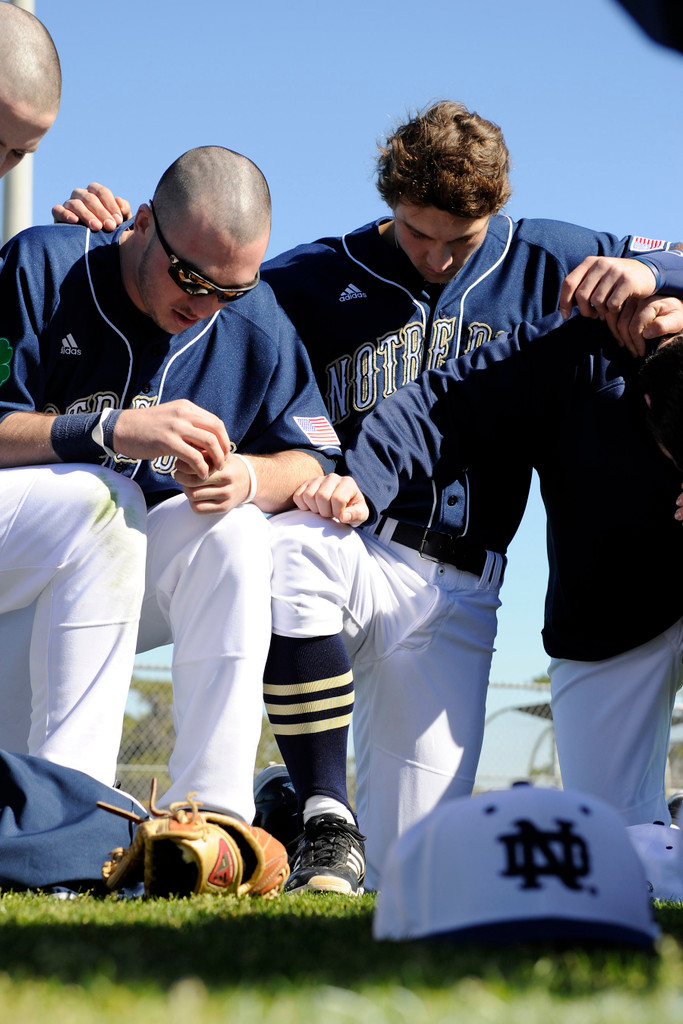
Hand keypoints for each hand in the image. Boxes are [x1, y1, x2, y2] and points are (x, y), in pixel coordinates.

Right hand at [52, 182, 131, 231]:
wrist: (95, 250)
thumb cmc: (110, 233)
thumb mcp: (121, 223)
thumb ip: (124, 211)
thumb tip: (120, 202)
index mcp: (95, 194)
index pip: (101, 192)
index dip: (111, 204)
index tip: (119, 220)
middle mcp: (81, 196)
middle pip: (88, 197)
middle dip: (101, 212)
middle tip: (110, 226)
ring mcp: (69, 204)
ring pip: (75, 203)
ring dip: (86, 214)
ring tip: (97, 227)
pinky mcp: (58, 215)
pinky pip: (58, 210)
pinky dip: (65, 214)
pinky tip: (74, 221)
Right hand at [113, 400, 229, 477]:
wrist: (121, 428)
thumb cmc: (146, 427)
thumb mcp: (170, 418)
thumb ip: (188, 425)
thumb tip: (206, 440)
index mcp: (186, 407)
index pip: (215, 422)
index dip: (224, 439)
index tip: (223, 453)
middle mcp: (183, 413)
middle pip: (217, 430)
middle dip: (224, 449)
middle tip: (222, 463)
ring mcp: (175, 427)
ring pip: (209, 443)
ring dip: (216, 459)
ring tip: (214, 470)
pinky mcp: (167, 441)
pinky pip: (194, 456)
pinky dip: (201, 468)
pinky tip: (200, 475)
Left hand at [172, 452, 252, 513]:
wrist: (248, 480)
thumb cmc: (228, 465)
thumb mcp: (219, 455)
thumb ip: (204, 454)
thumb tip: (182, 455)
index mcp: (224, 468)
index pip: (196, 469)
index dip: (183, 467)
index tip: (179, 464)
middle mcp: (226, 484)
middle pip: (191, 484)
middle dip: (181, 479)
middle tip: (179, 475)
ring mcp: (226, 498)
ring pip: (193, 497)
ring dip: (186, 490)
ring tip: (188, 485)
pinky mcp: (224, 508)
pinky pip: (198, 509)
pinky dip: (192, 502)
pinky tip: (196, 496)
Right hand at [293, 473, 368, 524]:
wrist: (343, 505)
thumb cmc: (352, 510)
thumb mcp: (361, 515)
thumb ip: (356, 515)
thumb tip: (343, 516)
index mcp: (348, 483)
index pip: (337, 499)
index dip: (337, 512)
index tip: (340, 516)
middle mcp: (333, 477)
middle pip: (321, 497)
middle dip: (325, 512)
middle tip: (330, 514)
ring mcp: (318, 479)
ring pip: (308, 496)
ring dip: (314, 509)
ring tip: (322, 511)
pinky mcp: (306, 484)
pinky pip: (298, 496)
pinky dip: (303, 506)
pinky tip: (312, 508)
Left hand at [560, 255, 657, 322]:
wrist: (647, 272)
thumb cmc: (617, 280)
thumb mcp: (598, 276)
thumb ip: (582, 285)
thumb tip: (564, 306)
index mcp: (590, 262)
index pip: (568, 283)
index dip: (564, 301)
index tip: (565, 315)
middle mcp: (601, 264)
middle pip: (581, 295)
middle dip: (584, 311)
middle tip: (591, 315)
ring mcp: (615, 271)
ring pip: (596, 301)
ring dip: (599, 311)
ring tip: (605, 311)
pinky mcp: (627, 281)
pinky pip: (612, 304)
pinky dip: (612, 311)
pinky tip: (616, 308)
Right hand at [614, 296, 682, 356]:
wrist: (674, 303)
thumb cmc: (675, 314)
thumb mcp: (676, 320)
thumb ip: (663, 326)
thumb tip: (646, 334)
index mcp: (649, 303)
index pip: (635, 326)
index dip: (637, 342)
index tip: (641, 353)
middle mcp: (636, 299)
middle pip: (623, 324)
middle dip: (628, 342)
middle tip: (634, 353)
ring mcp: (628, 299)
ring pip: (614, 320)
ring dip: (618, 336)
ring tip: (626, 346)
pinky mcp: (623, 301)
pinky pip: (611, 316)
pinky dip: (613, 328)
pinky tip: (620, 337)